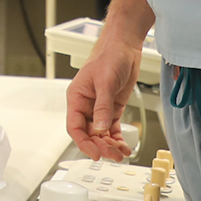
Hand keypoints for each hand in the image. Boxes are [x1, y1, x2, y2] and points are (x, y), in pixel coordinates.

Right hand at [65, 37, 142, 160]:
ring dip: (109, 145)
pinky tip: (124, 147)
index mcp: (77, 97)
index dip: (83, 142)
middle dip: (100, 146)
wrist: (125, 46)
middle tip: (112, 154)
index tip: (94, 153)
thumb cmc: (109, 55)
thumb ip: (102, 107)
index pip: (75, 126)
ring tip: (120, 153)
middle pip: (89, 134)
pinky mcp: (112, 108)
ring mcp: (99, 108)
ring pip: (101, 134)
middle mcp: (86, 105)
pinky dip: (117, 139)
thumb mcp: (105, 81)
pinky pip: (112, 128)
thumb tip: (100, 129)